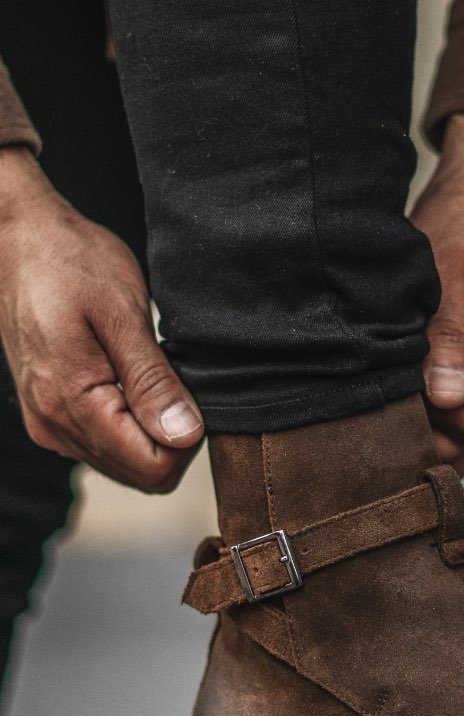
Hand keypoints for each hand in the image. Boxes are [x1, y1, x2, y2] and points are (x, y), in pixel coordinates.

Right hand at [0, 146, 202, 492]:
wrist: (18, 239)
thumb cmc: (70, 263)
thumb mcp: (122, 313)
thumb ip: (153, 381)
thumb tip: (185, 435)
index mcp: (73, 404)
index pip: (154, 468)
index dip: (187, 440)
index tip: (190, 395)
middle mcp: (55, 426)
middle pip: (143, 473)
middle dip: (173, 438)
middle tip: (174, 381)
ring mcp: (50, 424)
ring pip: (127, 464)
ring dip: (152, 431)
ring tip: (149, 374)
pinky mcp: (52, 415)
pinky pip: (107, 445)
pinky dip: (131, 423)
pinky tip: (132, 380)